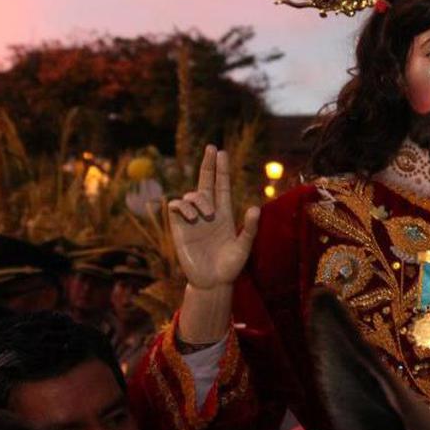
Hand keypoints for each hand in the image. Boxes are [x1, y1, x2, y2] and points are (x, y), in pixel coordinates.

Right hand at [168, 145, 259, 289]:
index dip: (221, 170)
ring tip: (206, 215)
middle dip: (208, 165)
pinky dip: (182, 206)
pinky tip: (191, 215)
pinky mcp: (180, 228)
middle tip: (211, 147)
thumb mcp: (244, 247)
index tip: (220, 152)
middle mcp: (208, 213)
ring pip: (191, 195)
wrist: (212, 282)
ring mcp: (193, 220)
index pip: (221, 186)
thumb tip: (254, 208)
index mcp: (224, 214)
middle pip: (206, 182)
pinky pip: (176, 207)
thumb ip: (249, 229)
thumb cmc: (230, 266)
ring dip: (198, 199)